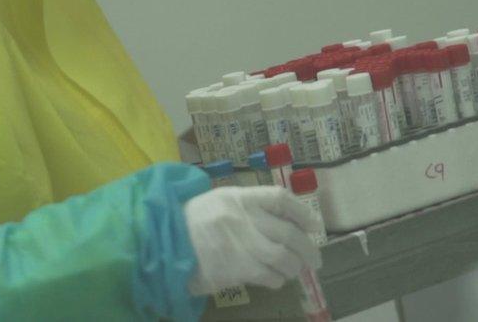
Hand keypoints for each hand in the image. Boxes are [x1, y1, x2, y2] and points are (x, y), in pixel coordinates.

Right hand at [184, 186, 323, 294]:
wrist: (162, 242)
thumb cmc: (193, 222)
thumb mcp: (220, 203)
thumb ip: (249, 209)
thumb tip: (287, 224)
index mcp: (239, 197)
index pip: (281, 200)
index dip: (303, 213)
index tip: (315, 226)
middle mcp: (243, 217)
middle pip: (289, 233)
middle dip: (308, 249)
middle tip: (315, 260)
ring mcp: (240, 243)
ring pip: (282, 257)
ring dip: (293, 267)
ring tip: (293, 271)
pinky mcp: (235, 268)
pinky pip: (268, 275)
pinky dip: (277, 279)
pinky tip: (275, 280)